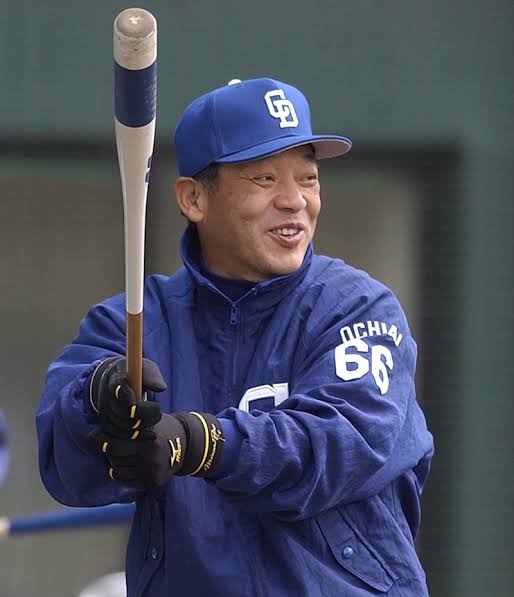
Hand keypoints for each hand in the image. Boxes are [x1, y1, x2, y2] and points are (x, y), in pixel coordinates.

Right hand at [89, 357, 165, 438]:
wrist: (117, 381)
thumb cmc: (136, 375)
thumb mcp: (145, 369)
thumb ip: (152, 376)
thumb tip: (160, 388)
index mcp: (115, 383)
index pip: (124, 398)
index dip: (141, 408)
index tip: (155, 406)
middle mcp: (106, 400)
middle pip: (125, 417)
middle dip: (146, 419)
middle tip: (158, 415)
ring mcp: (104, 416)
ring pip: (121, 432)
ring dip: (140, 434)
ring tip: (153, 430)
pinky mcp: (104, 428)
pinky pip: (113, 444)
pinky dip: (131, 445)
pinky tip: (145, 441)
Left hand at [91, 412, 224, 489]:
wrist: (186, 445)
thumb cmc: (162, 428)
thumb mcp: (151, 418)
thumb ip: (132, 418)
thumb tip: (113, 400)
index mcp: (149, 435)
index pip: (115, 442)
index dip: (101, 438)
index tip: (93, 435)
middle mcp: (151, 452)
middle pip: (115, 456)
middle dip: (107, 449)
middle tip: (102, 443)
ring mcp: (152, 468)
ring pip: (119, 469)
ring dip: (114, 461)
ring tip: (115, 453)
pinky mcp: (153, 481)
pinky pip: (126, 480)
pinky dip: (121, 473)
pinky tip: (123, 465)